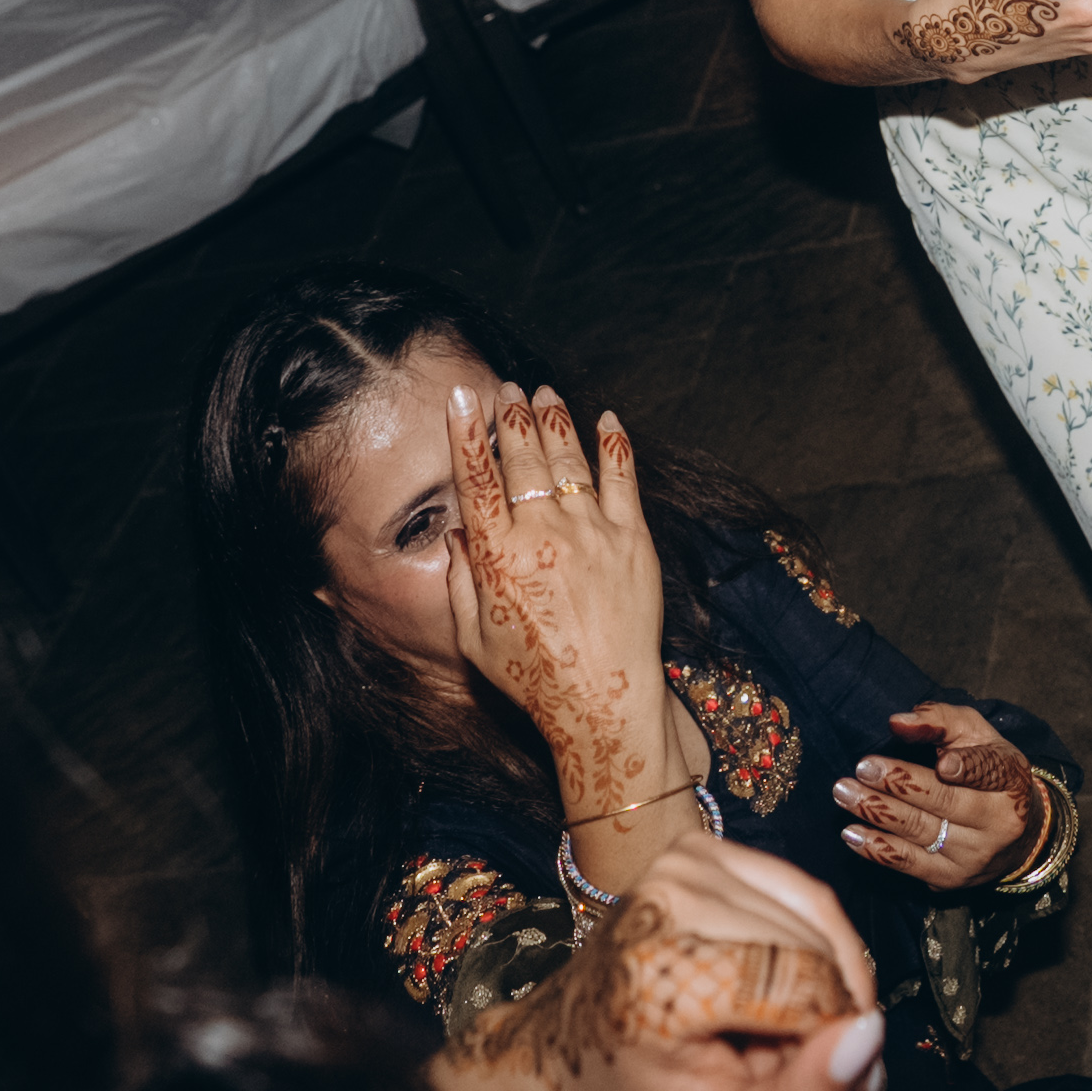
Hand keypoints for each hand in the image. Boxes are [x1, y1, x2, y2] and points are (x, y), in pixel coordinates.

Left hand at [437, 829, 886, 1090]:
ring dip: (824, 980)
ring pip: (819, 918)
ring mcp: (688, 859)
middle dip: (832, 1013)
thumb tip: (871, 1034)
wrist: (562, 1066)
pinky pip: (800, 895)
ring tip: (784, 1035)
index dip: (839, 1048)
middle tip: (800, 1070)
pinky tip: (778, 989)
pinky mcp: (702, 849)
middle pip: (818, 948)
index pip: (810, 987)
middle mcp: (675, 890)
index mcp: (666, 961)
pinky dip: (808, 945)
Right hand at [439, 383, 675, 820]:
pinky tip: (607, 420)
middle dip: (512, 415)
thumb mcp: (473, 639)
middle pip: (523, 458)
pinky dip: (614, 444)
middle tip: (507, 388)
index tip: (462, 396)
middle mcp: (544, 534)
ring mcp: (593, 532)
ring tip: (544, 393)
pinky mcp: (633, 540)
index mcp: (500, 556)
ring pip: (569, 459)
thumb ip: (461, 582)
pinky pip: (623, 478)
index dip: (466, 433)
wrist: (605, 702)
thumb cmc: (533, 678)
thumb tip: (458, 534)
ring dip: (555, 420)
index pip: (476, 479)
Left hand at [839, 701, 1038, 888]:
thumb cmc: (986, 770)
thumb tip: (897, 722)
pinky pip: (909, 864)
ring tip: (845, 794)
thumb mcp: (975, 735)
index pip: (987, 772)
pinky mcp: (952, 879)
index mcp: (1008, 780)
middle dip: (900, 785)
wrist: (1016, 835)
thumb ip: (940, 720)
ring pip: (921, 832)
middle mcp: (998, 822)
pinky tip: (852, 833)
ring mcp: (975, 855)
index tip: (940, 764)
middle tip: (862, 768)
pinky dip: (877, 849)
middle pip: (945, 802)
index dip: (966, 769)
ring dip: (878, 813)